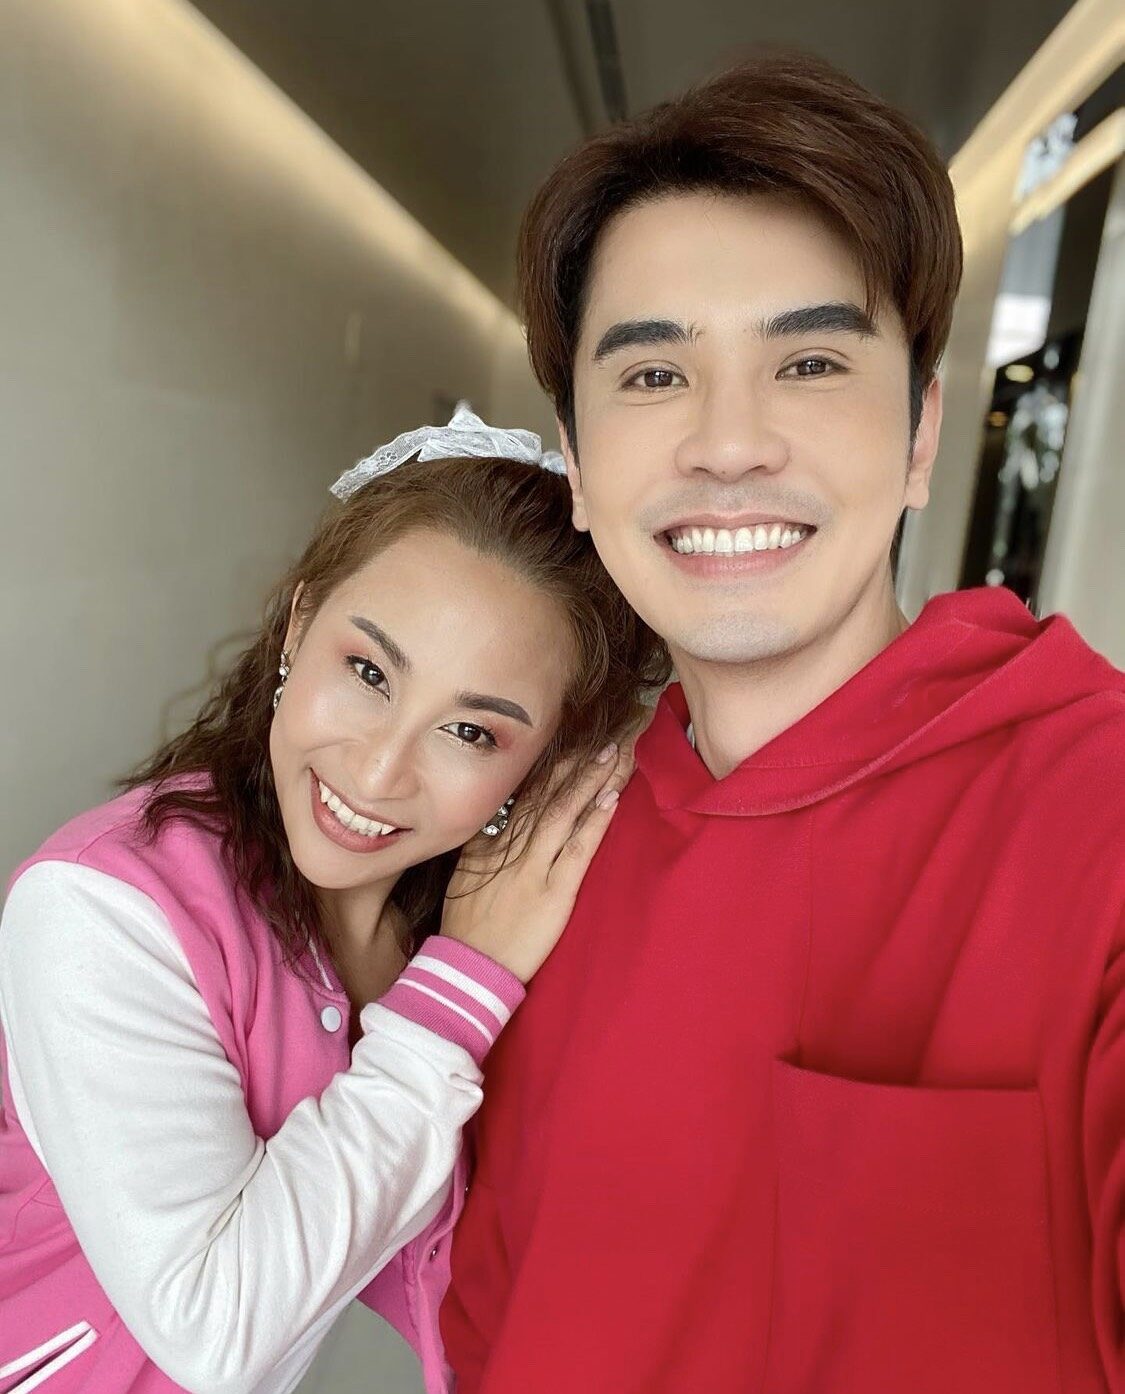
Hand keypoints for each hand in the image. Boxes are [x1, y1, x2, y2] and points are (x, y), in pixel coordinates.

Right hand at [440, 744, 632, 982]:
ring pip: (564, 814)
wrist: (466, 970)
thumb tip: (501, 819)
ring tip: (615, 756)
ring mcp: (532, 869)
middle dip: (577, 764)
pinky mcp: (553, 894)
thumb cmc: (466, 928)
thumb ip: (484, 846)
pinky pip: (577, 850)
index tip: (574, 744)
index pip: (523, 795)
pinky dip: (594, 822)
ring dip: (591, 782)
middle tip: (605, 738)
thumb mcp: (465, 875)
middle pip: (547, 795)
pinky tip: (611, 799)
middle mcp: (510, 848)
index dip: (552, 768)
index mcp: (487, 841)